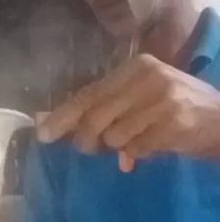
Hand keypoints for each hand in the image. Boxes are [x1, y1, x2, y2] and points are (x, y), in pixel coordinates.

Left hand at [38, 54, 219, 161]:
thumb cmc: (177, 110)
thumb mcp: (142, 98)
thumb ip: (103, 108)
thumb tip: (49, 121)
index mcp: (136, 67)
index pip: (89, 93)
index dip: (63, 116)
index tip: (43, 133)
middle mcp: (146, 77)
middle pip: (94, 117)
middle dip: (87, 140)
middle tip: (91, 149)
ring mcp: (161, 99)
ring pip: (114, 137)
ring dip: (120, 147)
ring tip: (139, 140)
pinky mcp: (172, 122)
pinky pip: (135, 149)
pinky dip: (139, 154)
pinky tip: (155, 146)